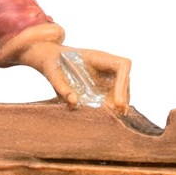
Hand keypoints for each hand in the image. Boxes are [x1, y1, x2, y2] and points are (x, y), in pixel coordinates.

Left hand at [13, 40, 131, 111]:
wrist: (50, 60)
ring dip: (119, 104)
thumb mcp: (53, 75)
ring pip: (122, 90)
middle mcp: (107, 65)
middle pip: (125, 81)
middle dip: (122, 98)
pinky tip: (109, 116)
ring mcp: (107, 75)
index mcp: (98, 57)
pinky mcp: (104, 85)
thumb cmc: (53, 64)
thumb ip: (62, 87)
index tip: (118, 103)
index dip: (123, 84)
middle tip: (116, 114)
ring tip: (113, 117)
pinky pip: (114, 95)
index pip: (122, 66)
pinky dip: (113, 106)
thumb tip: (74, 102)